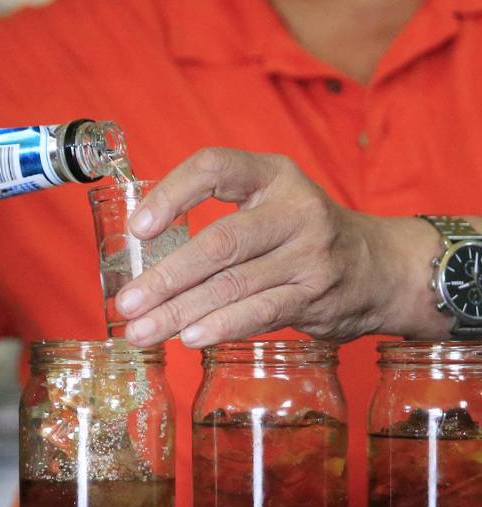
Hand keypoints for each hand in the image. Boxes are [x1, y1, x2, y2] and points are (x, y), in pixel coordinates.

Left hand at [115, 148, 447, 346]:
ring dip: (180, 311)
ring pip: (233, 284)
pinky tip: (188, 338)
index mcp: (272, 175)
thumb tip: (144, 255)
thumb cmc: (304, 233)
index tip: (137, 229)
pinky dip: (221, 326)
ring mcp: (309, 254)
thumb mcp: (270, 203)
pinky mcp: (315, 295)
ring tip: (142, 330)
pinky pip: (259, 313)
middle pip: (219, 242)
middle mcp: (294, 210)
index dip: (171, 193)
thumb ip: (220, 217)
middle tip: (127, 302)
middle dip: (166, 277)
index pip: (214, 167)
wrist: (381, 267)